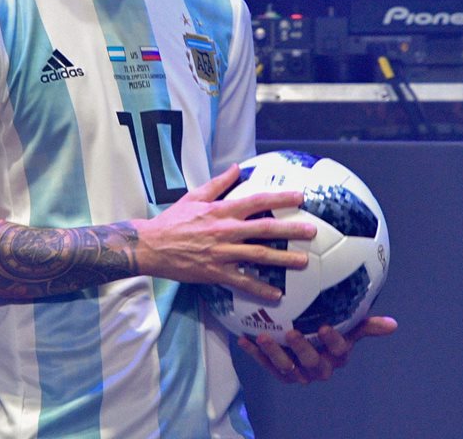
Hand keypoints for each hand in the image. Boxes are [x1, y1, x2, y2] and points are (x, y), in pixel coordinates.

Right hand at [134, 164, 315, 298]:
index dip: (280, 198)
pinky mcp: (215, 273)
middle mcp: (226, 231)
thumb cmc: (173, 220)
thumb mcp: (194, 196)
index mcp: (222, 211)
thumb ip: (218, 183)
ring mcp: (222, 254)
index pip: (257, 201)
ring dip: (283, 259)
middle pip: (265, 229)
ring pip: (258, 256)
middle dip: (291, 230)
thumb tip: (236, 168)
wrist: (151, 247)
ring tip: (303, 262)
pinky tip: (277, 294)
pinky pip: (242, 282)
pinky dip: (260, 289)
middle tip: (312, 231)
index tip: (300, 197)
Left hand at [238, 316, 398, 383]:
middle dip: (301, 348)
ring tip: (263, 337)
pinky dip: (255, 354)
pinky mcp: (280, 372)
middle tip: (292, 332)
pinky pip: (267, 365)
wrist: (310, 340)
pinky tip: (244, 338)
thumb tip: (394, 324)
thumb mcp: (350, 325)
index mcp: (338, 356)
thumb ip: (368, 325)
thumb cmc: (333, 329)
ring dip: (273, 353)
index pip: (338, 350)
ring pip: (286, 367)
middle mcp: (319, 368)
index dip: (332, 341)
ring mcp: (298, 372)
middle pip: (311, 362)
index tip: (324, 326)